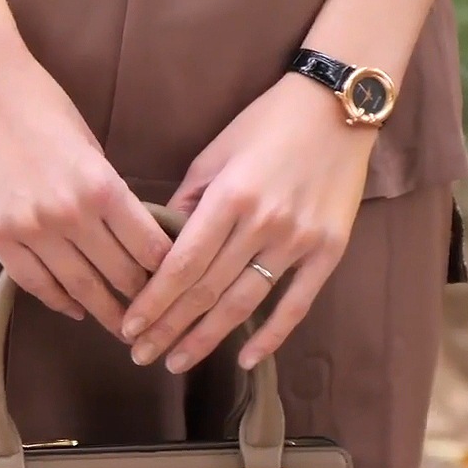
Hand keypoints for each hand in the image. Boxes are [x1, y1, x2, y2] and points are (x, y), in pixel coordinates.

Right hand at [0, 45, 171, 334]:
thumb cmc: (40, 105)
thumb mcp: (90, 144)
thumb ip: (109, 190)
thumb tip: (132, 231)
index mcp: (102, 186)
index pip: (149, 248)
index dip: (169, 274)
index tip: (179, 288)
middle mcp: (70, 214)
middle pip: (119, 275)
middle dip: (144, 302)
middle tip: (160, 321)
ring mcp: (30, 229)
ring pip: (79, 287)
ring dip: (106, 312)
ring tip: (124, 330)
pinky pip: (35, 282)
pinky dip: (59, 301)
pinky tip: (75, 309)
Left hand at [121, 74, 377, 371]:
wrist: (337, 106)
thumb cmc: (267, 123)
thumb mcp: (215, 152)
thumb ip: (187, 201)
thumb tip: (159, 243)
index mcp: (229, 197)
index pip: (182, 264)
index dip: (153, 301)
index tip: (130, 326)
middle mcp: (263, 223)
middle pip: (207, 290)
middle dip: (169, 327)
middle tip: (142, 355)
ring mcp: (298, 240)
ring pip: (244, 303)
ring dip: (207, 338)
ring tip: (178, 361)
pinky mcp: (329, 250)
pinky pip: (296, 304)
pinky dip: (271, 336)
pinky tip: (244, 359)